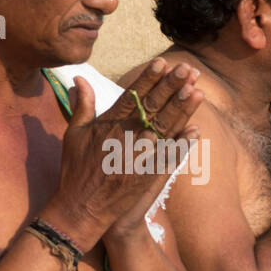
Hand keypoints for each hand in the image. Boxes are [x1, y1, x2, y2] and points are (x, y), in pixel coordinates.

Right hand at [40, 59, 204, 250]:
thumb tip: (80, 78)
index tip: (162, 62)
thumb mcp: (74, 135)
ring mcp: (136, 157)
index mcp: (107, 125)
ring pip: (163, 129)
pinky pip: (167, 159)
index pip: (131, 96)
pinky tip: (195, 132)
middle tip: (188, 70)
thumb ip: (83, 106)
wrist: (81, 208)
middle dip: (170, 87)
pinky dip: (181, 145)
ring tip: (196, 91)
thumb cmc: (76, 171)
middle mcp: (123, 138)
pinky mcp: (145, 176)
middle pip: (152, 107)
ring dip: (181, 110)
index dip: (148, 79)